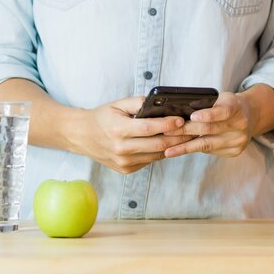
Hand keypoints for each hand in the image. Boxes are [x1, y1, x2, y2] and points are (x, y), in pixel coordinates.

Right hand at [71, 97, 192, 173]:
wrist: (82, 136)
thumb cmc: (102, 117)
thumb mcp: (117, 104)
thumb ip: (139, 103)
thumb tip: (161, 103)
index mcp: (119, 130)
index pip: (150, 128)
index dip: (168, 124)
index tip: (181, 120)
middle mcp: (121, 148)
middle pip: (158, 145)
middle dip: (178, 137)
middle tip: (192, 130)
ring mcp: (124, 162)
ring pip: (156, 155)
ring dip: (173, 147)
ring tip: (186, 137)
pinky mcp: (126, 170)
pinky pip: (149, 161)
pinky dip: (160, 153)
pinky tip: (169, 144)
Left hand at [163, 92, 251, 157]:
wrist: (249, 115)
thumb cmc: (227, 104)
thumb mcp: (220, 98)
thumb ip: (205, 103)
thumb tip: (177, 113)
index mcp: (236, 107)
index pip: (223, 111)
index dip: (207, 114)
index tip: (192, 117)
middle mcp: (240, 125)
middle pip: (209, 130)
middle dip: (186, 131)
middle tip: (167, 133)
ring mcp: (238, 140)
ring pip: (207, 144)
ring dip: (185, 147)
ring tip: (169, 150)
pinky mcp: (235, 151)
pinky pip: (210, 151)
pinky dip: (194, 149)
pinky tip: (181, 150)